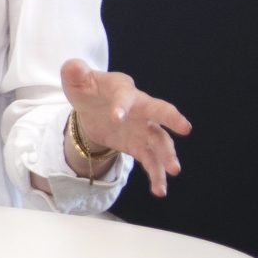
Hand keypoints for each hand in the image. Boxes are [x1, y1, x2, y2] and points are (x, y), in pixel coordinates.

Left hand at [61, 59, 190, 197]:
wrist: (93, 109)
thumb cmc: (89, 90)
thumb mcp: (77, 81)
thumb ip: (75, 73)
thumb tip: (72, 66)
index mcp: (124, 90)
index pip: (125, 95)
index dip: (121, 105)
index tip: (115, 116)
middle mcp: (140, 109)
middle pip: (160, 112)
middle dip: (172, 119)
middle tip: (185, 128)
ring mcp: (143, 128)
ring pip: (161, 141)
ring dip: (167, 155)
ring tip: (173, 171)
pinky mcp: (140, 145)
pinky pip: (151, 161)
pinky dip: (156, 175)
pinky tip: (159, 191)